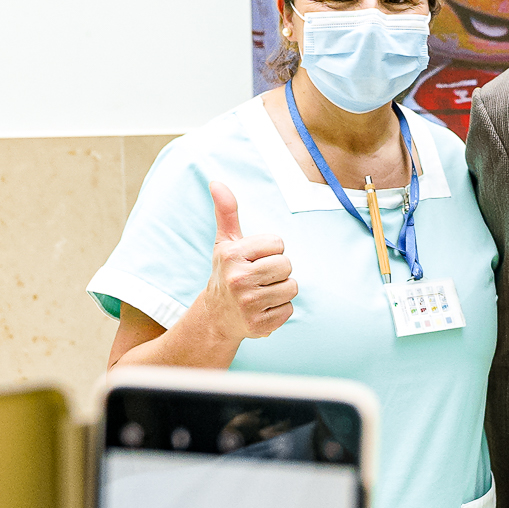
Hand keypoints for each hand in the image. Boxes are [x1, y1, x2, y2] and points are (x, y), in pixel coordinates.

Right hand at [201, 180, 295, 341]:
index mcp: (231, 255)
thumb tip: (217, 182)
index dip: (271, 250)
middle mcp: (238, 279)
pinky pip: (289, 310)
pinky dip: (280, 310)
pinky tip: (263, 309)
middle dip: (278, 270)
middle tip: (260, 278)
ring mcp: (248, 305)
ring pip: (292, 287)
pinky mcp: (259, 325)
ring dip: (282, 290)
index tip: (256, 259)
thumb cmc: (226, 273)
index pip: (278, 243)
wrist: (216, 317)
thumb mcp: (225, 243)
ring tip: (263, 292)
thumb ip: (226, 212)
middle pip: (287, 265)